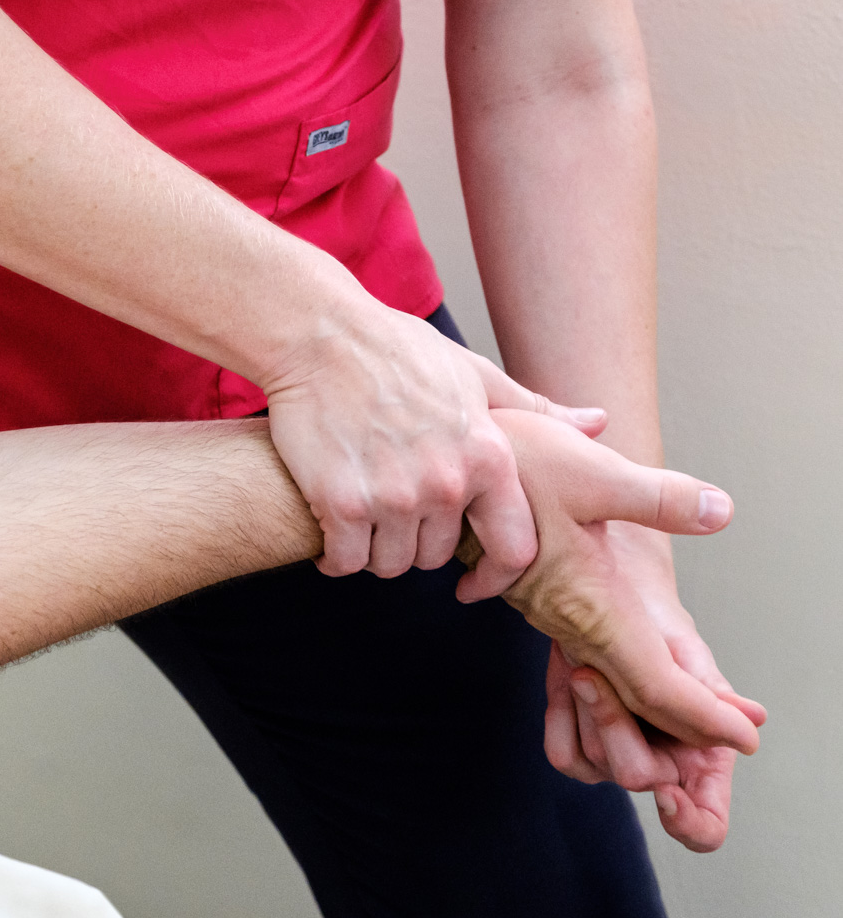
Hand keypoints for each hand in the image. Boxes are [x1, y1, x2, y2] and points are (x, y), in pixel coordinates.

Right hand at [265, 303, 605, 589]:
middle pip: (436, 557)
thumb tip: (598, 423)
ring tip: (360, 516)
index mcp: (488, 457)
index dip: (493, 573)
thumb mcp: (475, 374)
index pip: (513, 549)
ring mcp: (392, 496)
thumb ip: (535, 411)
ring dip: (373, 549)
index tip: (472, 582)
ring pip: (390, 563)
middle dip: (415, 544)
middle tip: (392, 515)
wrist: (318, 335)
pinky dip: (334, 554)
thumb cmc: (395, 350)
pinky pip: (344, 560)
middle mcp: (446, 483)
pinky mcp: (341, 502)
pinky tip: (329, 527)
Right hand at [458, 409, 763, 756]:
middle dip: (687, 728)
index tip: (748, 735)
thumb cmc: (512, 466)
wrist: (445, 465)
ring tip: (706, 716)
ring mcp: (551, 612)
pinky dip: (627, 676)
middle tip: (740, 739)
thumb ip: (659, 498)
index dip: (705, 717)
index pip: (655, 684)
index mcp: (591, 604)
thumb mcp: (592, 473)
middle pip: (632, 697)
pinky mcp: (541, 597)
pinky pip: (590, 655)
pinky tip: (645, 671)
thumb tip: (722, 512)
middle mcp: (570, 620)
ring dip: (656, 707)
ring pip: (609, 679)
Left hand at [544, 523, 765, 850]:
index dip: (691, 823)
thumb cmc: (651, 621)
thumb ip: (708, 692)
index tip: (668, 795)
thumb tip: (750, 723)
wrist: (602, 596)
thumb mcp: (682, 649)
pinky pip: (562, 754)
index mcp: (703, 754)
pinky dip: (560, 715)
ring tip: (584, 661)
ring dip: (585, 707)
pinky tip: (566, 677)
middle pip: (637, 777)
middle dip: (615, 721)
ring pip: (593, 764)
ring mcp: (615, 759)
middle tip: (593, 672)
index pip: (704, 824)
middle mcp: (661, 764)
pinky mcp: (577, 747)